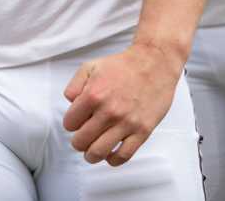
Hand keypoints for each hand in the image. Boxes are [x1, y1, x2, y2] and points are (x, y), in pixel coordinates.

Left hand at [61, 40, 181, 164]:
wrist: (154, 63)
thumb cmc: (123, 65)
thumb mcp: (91, 66)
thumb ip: (74, 85)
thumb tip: (70, 103)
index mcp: (93, 95)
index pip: (69, 124)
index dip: (71, 124)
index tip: (77, 122)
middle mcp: (108, 111)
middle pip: (81, 142)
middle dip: (79, 142)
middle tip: (83, 138)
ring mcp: (126, 123)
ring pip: (99, 152)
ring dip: (91, 155)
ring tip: (92, 151)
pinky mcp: (142, 131)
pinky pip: (124, 156)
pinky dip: (113, 160)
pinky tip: (111, 154)